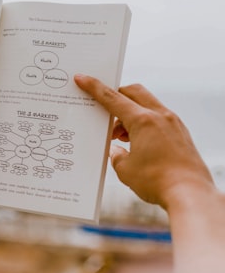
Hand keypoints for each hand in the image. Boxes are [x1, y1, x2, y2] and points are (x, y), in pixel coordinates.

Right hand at [74, 74, 213, 208]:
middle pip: (133, 92)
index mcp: (143, 120)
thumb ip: (117, 154)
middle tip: (103, 110)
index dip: (94, 88)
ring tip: (119, 136)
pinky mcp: (181, 134)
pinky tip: (137, 142)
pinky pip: (158, 118)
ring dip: (129, 114)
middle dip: (116, 96)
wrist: (190, 194)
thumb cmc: (156, 181)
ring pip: (146, 105)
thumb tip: (118, 151)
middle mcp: (160, 116)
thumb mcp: (124, 169)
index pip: (112, 98)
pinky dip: (143, 124)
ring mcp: (173, 124)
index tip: (82, 78)